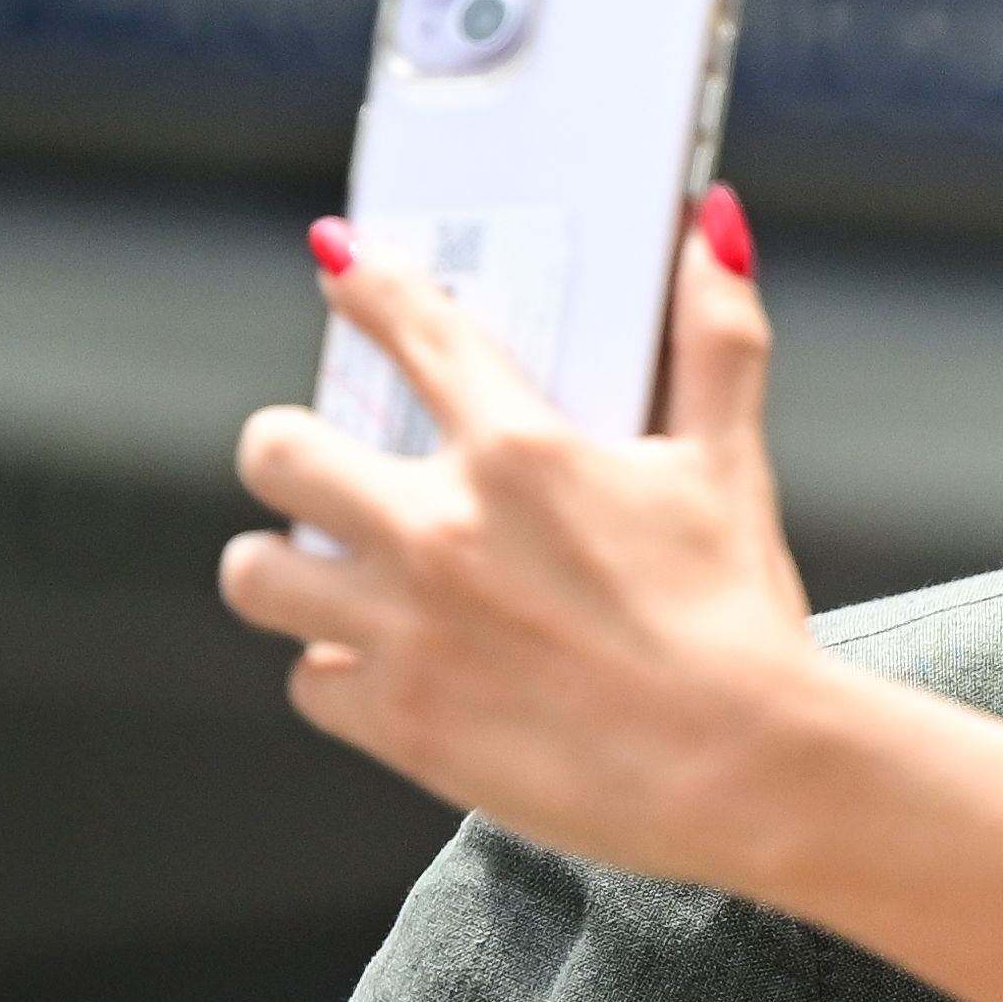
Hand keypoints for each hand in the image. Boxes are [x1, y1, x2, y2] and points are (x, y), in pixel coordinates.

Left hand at [218, 212, 838, 891]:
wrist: (747, 773)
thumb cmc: (739, 621)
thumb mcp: (727, 467)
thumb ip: (715, 340)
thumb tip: (718, 228)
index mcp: (520, 451)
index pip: (408, 325)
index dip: (363, 283)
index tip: (340, 268)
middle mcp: (440, 529)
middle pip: (274, 450)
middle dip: (290, 451)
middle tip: (328, 473)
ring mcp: (406, 628)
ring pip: (255, 573)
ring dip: (286, 569)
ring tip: (329, 578)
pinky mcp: (397, 720)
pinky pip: (308, 681)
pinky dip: (343, 677)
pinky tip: (393, 672)